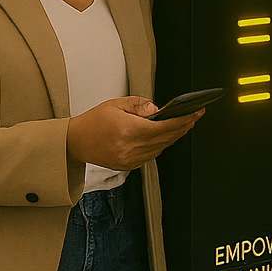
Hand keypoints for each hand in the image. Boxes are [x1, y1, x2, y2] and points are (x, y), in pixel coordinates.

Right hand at [66, 96, 201, 170]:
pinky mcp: (127, 166)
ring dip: (174, 137)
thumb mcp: (117, 104)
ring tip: (183, 124)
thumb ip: (141, 105)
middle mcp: (130, 148)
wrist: (74, 141)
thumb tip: (159, 110)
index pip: (165, 127)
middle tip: (194, 117)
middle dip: (183, 127)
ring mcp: (129, 159)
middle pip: (166, 138)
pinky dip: (160, 145)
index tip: (196, 113)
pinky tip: (165, 136)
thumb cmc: (93, 121)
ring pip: (161, 148)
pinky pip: (151, 155)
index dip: (184, 120)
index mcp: (129, 131)